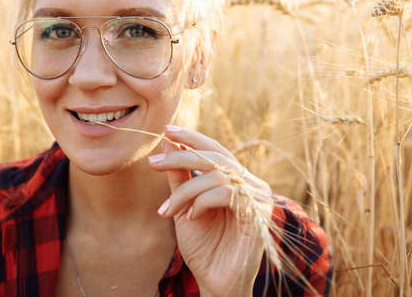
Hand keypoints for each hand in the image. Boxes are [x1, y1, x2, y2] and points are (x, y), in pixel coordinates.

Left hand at [148, 125, 272, 296]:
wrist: (217, 282)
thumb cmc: (204, 246)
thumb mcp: (185, 206)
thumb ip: (181, 177)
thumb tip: (171, 143)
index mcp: (237, 180)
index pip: (216, 150)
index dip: (193, 138)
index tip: (167, 130)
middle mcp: (251, 184)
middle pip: (216, 157)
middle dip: (181, 156)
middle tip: (153, 163)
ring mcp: (257, 198)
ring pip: (217, 175)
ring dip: (186, 191)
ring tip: (168, 210)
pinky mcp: (258, 213)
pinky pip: (225, 193)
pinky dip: (201, 202)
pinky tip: (190, 217)